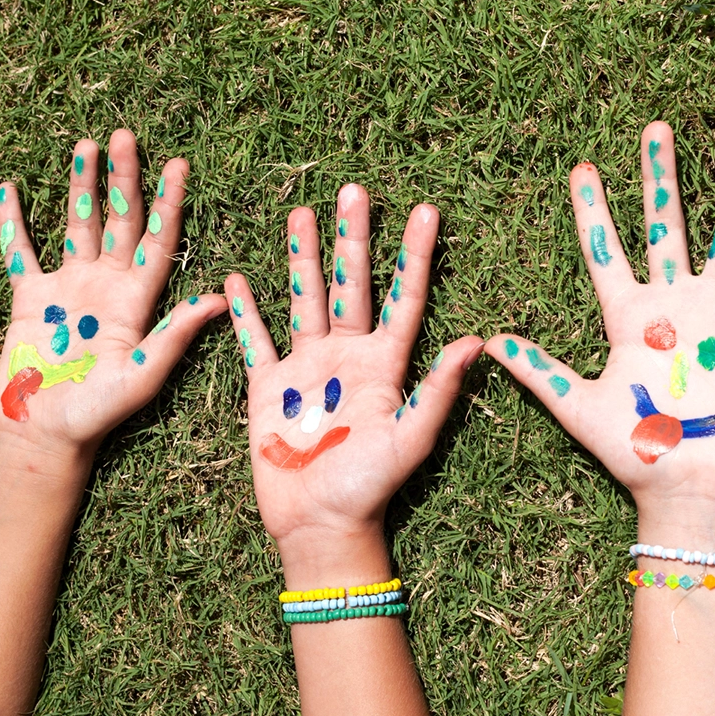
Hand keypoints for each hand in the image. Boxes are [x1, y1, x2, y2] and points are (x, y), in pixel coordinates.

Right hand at [0, 130, 225, 453]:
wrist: (44, 435)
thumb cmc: (99, 414)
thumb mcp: (143, 374)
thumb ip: (174, 334)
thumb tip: (219, 298)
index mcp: (137, 301)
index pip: (159, 241)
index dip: (169, 203)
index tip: (179, 164)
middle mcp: (106, 287)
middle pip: (120, 221)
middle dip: (123, 178)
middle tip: (126, 134)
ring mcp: (68, 288)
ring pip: (77, 224)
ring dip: (80, 186)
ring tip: (85, 145)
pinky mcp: (29, 297)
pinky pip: (21, 251)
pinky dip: (14, 222)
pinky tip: (9, 188)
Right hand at [225, 185, 482, 549]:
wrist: (319, 525)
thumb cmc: (371, 487)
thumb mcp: (410, 438)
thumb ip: (437, 389)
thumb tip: (476, 341)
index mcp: (384, 365)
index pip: (404, 297)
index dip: (415, 255)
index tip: (427, 210)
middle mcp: (347, 357)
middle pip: (351, 284)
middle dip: (353, 238)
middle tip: (355, 189)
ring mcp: (306, 369)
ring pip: (304, 299)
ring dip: (302, 257)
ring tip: (301, 211)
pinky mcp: (267, 387)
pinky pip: (255, 340)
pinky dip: (246, 311)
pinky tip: (238, 277)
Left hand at [485, 122, 714, 518]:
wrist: (692, 489)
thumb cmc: (636, 454)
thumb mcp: (579, 408)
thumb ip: (540, 371)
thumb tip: (489, 340)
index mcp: (628, 317)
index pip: (606, 250)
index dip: (593, 209)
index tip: (582, 167)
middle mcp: (672, 305)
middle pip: (664, 225)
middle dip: (659, 177)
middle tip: (656, 128)